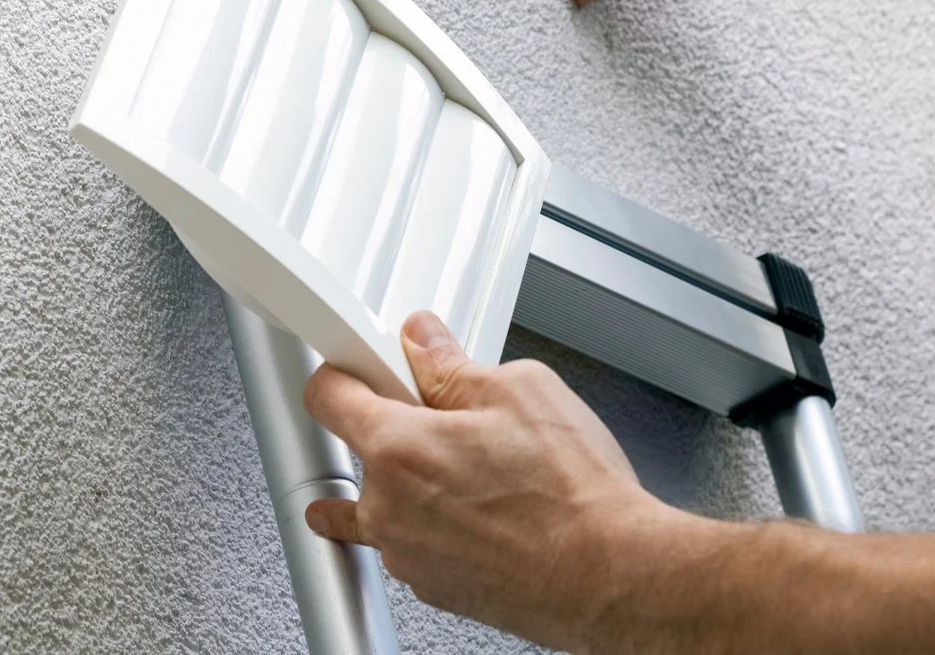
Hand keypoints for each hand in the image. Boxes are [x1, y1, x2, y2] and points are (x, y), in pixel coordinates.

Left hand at [302, 312, 677, 651]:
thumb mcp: (520, 390)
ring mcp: (407, 555)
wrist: (608, 573)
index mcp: (397, 448)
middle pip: (359, 453)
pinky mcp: (434, 587)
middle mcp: (388, 508)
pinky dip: (440, 525)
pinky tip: (489, 511)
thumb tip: (426, 345)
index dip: (342, 373)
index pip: (326, 398)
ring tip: (481, 473)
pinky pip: (417, 543)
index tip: (357, 369)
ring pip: (387, 504)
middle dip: (399, 430)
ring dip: (418, 484)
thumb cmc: (572, 494)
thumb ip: (453, 366)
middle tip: (453, 421)